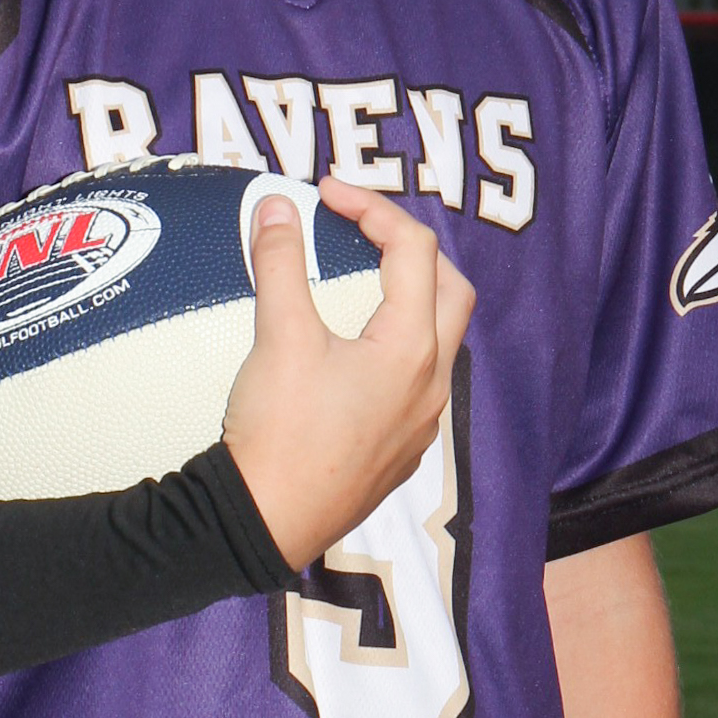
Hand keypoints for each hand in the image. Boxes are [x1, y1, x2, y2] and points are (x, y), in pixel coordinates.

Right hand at [222, 177, 473, 572]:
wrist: (265, 522)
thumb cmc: (280, 431)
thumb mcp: (278, 337)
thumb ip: (280, 263)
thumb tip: (277, 206)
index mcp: (412, 347)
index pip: (414, 251)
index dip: (371, 209)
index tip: (324, 194)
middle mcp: (431, 384)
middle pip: (452, 292)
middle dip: (414, 250)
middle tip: (363, 232)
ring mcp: (421, 423)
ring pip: (439, 341)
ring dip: (412, 300)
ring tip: (362, 283)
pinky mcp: (400, 452)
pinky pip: (419, 383)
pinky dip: (397, 347)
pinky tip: (353, 353)